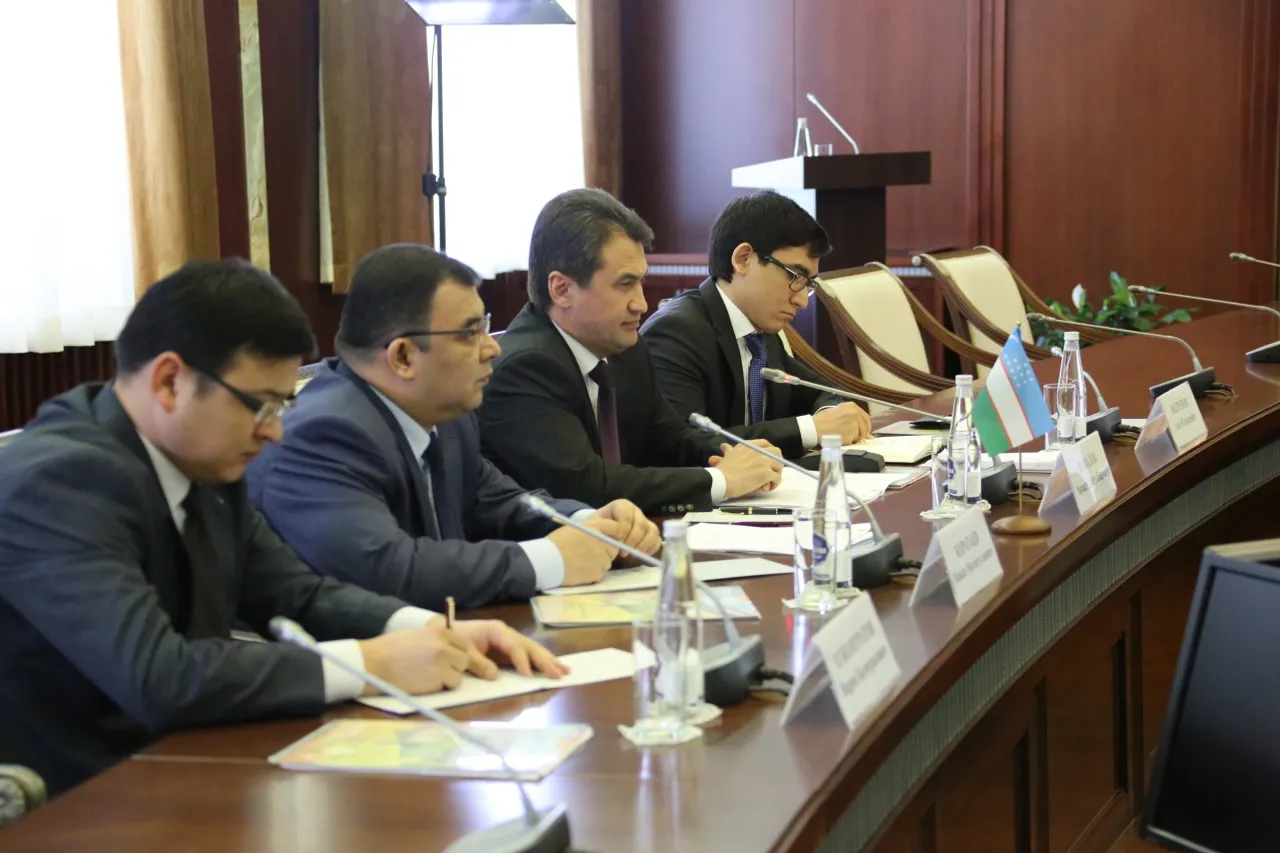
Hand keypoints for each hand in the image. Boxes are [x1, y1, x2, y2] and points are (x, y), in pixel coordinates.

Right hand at [357, 625, 472, 695]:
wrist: (375, 662)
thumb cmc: (392, 648)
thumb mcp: (418, 635)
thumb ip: (437, 640)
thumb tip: (452, 649)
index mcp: (439, 632)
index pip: (464, 643)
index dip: (460, 652)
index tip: (454, 659)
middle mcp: (443, 647)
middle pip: (465, 660)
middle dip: (456, 667)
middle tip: (442, 670)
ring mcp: (440, 664)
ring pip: (459, 676)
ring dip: (449, 679)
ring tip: (431, 676)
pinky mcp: (434, 681)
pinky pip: (447, 686)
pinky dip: (439, 687)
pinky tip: (425, 682)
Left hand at [451, 619, 568, 679]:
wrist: (444, 634)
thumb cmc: (453, 640)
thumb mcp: (463, 651)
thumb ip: (478, 663)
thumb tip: (495, 675)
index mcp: (496, 630)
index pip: (514, 646)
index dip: (522, 660)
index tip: (528, 676)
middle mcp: (507, 634)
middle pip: (529, 646)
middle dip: (545, 660)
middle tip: (559, 673)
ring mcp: (509, 642)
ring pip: (533, 650)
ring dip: (549, 661)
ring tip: (565, 671)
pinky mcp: (509, 651)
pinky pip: (528, 656)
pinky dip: (541, 663)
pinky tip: (553, 668)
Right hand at [548, 518, 621, 585]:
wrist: (545, 561)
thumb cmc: (556, 544)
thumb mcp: (574, 529)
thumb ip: (591, 531)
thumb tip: (601, 536)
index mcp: (595, 527)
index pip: (615, 527)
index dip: (613, 534)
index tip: (608, 540)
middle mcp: (601, 541)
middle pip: (614, 548)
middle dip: (606, 551)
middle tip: (591, 554)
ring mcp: (601, 558)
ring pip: (607, 562)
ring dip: (599, 563)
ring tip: (581, 563)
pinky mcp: (598, 573)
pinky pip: (600, 573)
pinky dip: (592, 574)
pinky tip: (579, 571)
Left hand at [590, 499, 659, 556]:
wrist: (600, 534)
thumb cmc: (597, 528)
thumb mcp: (595, 525)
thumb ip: (603, 528)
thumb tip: (615, 540)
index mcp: (622, 506)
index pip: (627, 514)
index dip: (623, 529)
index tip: (617, 541)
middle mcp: (636, 512)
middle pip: (641, 524)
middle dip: (632, 540)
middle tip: (623, 552)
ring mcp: (644, 523)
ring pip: (652, 531)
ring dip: (643, 545)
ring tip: (632, 554)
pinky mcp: (649, 534)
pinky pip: (657, 540)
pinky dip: (651, 548)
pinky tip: (641, 554)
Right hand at [710, 440, 783, 498]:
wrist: (721, 480)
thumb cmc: (722, 470)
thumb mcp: (726, 457)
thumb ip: (728, 451)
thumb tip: (723, 446)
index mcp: (749, 445)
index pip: (765, 443)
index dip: (768, 451)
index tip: (766, 459)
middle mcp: (758, 451)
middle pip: (777, 452)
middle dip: (776, 461)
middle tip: (771, 471)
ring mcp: (764, 461)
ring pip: (779, 465)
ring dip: (776, 474)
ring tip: (768, 482)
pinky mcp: (766, 473)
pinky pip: (777, 478)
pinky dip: (774, 484)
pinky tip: (766, 488)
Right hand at [812, 402, 871, 444]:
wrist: (815, 428)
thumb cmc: (822, 421)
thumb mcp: (838, 414)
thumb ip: (851, 419)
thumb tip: (864, 429)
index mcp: (852, 406)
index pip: (865, 417)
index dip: (864, 425)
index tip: (862, 431)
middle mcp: (856, 412)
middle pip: (866, 425)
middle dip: (863, 432)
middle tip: (856, 438)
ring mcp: (856, 422)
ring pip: (861, 433)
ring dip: (856, 437)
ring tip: (845, 438)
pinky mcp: (853, 431)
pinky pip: (856, 439)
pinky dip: (851, 441)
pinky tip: (843, 440)